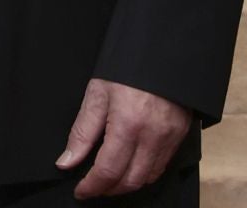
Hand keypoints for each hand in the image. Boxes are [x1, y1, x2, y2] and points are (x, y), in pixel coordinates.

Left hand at [57, 78, 190, 198]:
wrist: (162, 55)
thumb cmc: (125, 71)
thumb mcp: (96, 95)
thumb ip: (82, 133)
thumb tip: (66, 162)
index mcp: (127, 125)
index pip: (108, 170)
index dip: (92, 186)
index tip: (80, 191)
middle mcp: (152, 137)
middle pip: (130, 181)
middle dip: (108, 190)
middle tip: (91, 187)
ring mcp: (169, 139)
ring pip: (148, 178)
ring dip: (126, 185)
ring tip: (107, 180)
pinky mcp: (179, 138)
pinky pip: (161, 167)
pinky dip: (143, 175)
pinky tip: (129, 168)